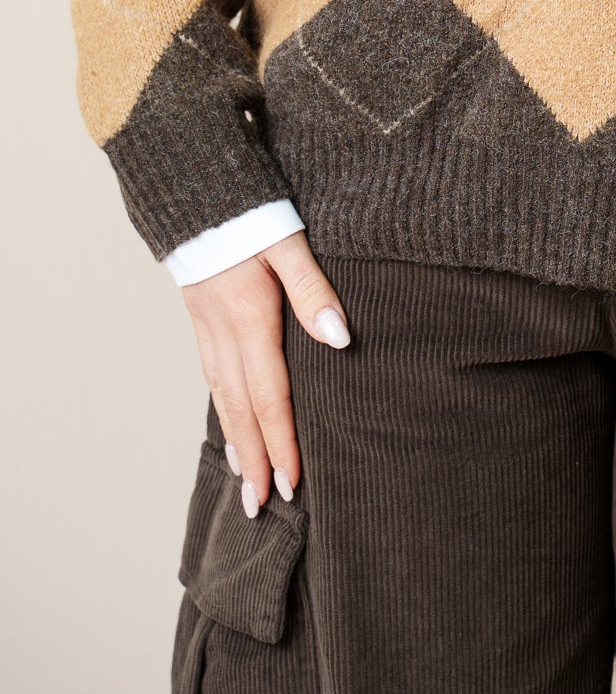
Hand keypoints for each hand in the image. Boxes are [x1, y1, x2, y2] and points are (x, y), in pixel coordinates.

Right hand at [180, 231, 351, 518]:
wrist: (196, 186)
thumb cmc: (251, 210)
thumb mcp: (290, 243)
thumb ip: (315, 291)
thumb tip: (342, 339)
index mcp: (249, 318)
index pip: (270, 395)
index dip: (282, 441)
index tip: (291, 483)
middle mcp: (223, 331)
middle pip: (240, 408)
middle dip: (254, 459)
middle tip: (261, 507)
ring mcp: (207, 327)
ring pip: (221, 396)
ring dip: (235, 441)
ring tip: (243, 480)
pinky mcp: (201, 318)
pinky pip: (211, 375)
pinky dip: (221, 408)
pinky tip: (229, 424)